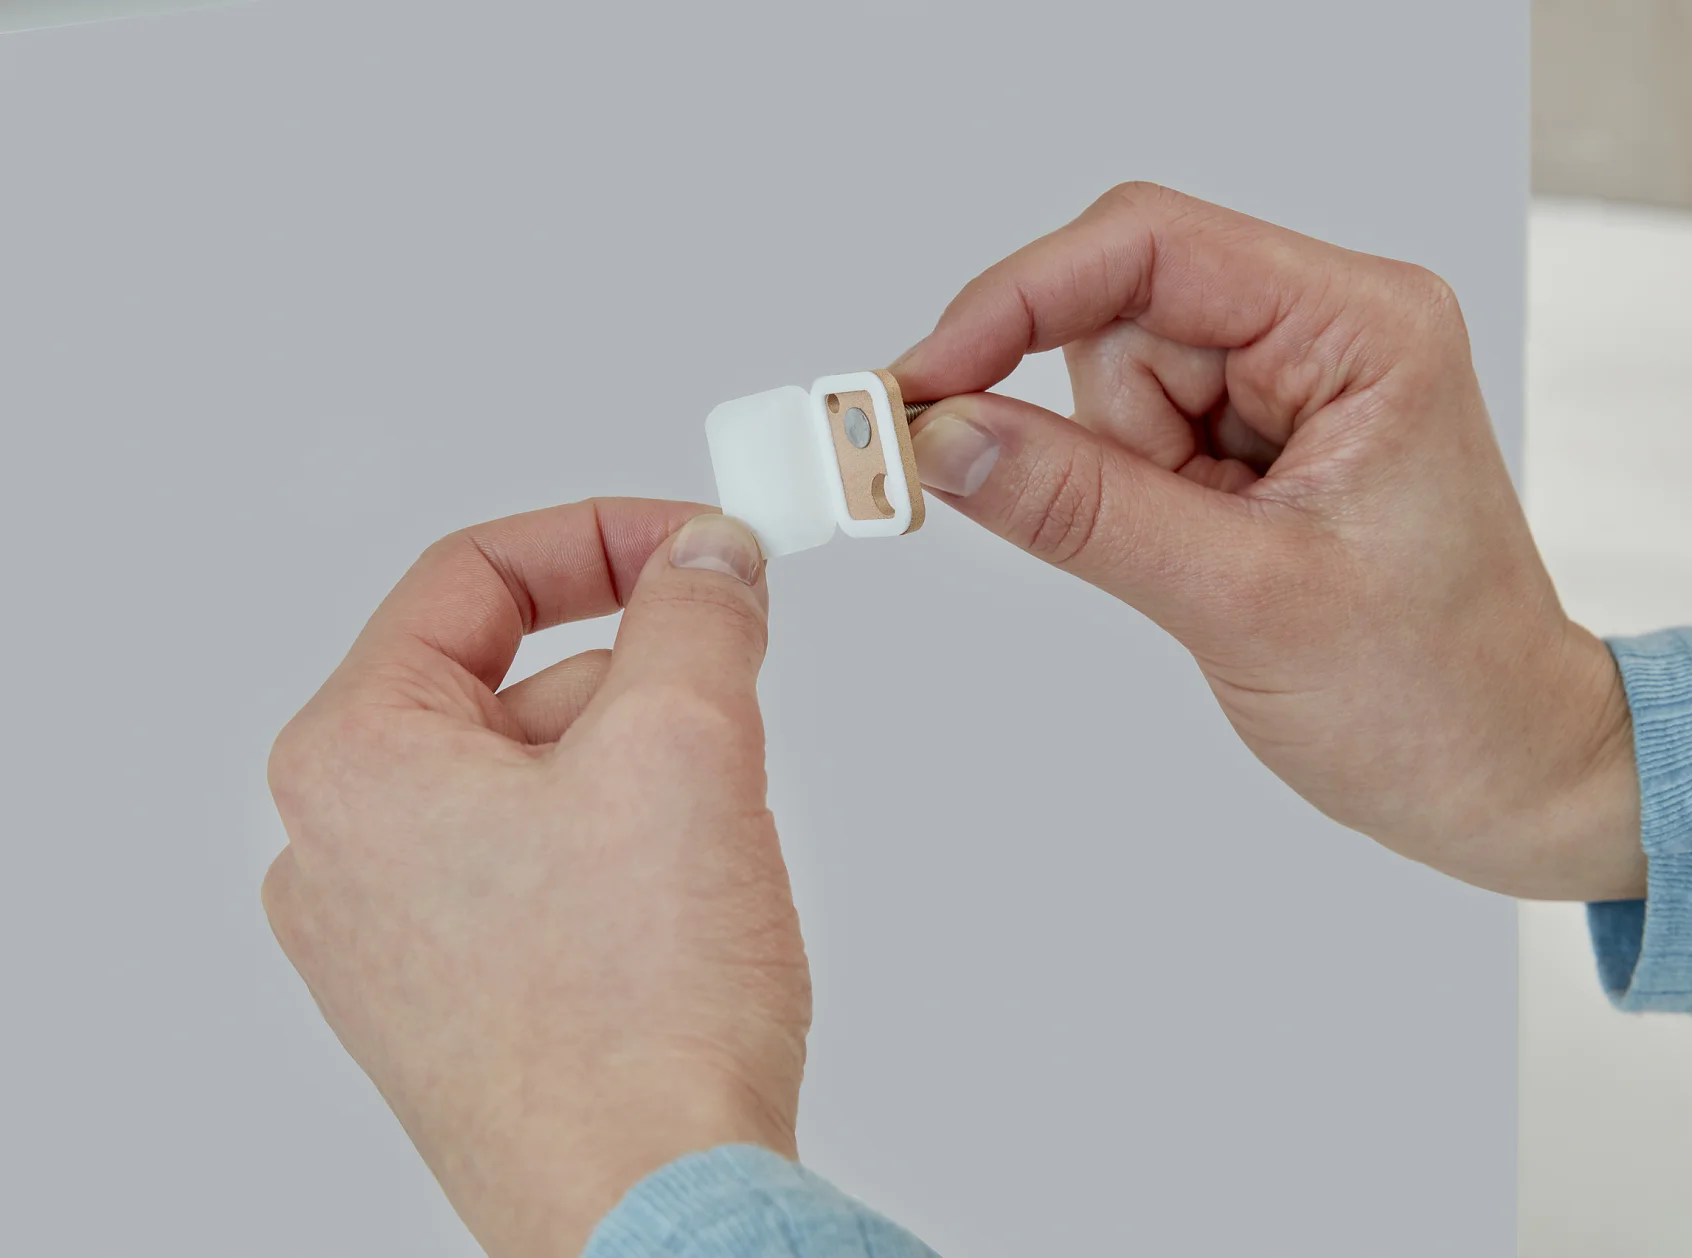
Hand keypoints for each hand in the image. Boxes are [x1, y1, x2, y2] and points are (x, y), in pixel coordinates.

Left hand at [262, 501, 808, 1257]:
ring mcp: (397, 937)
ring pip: (545, 780)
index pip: (473, 577)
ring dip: (647, 775)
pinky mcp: (461, 1000)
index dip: (606, 538)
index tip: (704, 548)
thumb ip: (697, 611)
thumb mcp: (684, 745)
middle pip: (517, 682)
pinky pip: (551, 871)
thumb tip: (708, 557)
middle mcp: (345, 849)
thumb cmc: (631, 1021)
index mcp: (353, 761)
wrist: (651, 1213)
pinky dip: (632, 857)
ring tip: (713, 849)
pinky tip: (688, 917)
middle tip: (740, 700)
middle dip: (644, 678)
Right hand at [894, 183, 1641, 900]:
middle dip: (1100, 436)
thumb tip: (943, 434)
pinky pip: (1138, 440)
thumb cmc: (1433, 695)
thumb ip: (1079, 508)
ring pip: (1118, 385)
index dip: (1015, 300)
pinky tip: (1213, 564)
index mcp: (1362, 325)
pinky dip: (1136, 504)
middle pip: (1123, 317)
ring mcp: (1297, 384)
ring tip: (1216, 568)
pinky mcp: (1265, 441)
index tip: (922, 383)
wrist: (1503, 773)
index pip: (1149, 246)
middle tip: (1154, 540)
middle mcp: (1331, 328)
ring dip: (1125, 485)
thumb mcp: (1241, 601)